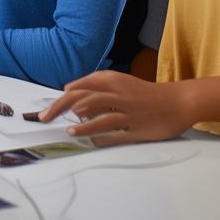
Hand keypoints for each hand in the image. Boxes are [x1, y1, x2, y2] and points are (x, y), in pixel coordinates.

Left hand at [40, 70, 194, 145]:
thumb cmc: (144, 93)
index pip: (79, 87)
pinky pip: (112, 133)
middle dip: (59, 107)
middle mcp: (116, 93)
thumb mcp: (119, 83)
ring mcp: (125, 112)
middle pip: (80, 98)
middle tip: (43, 118)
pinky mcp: (134, 129)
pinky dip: (96, 136)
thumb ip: (97, 87)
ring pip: (95, 115)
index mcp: (111, 80)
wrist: (176, 102)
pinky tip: (87, 138)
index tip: (48, 109)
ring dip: (78, 124)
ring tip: (67, 129)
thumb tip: (70, 94)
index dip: (61, 98)